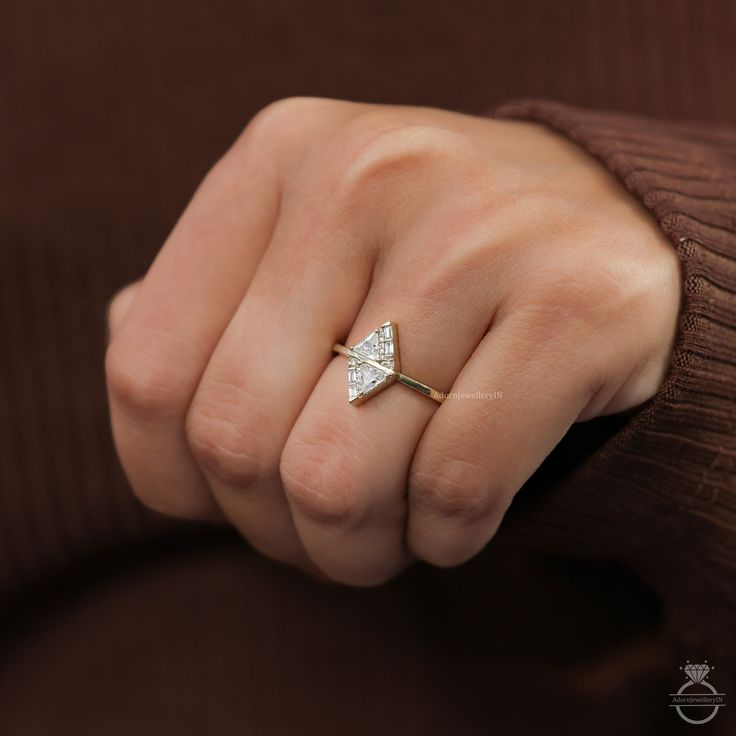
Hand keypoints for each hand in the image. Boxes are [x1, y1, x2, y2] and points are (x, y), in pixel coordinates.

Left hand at [106, 98, 680, 584]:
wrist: (604, 225)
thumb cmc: (431, 263)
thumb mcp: (306, 248)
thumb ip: (207, 302)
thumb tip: (131, 352)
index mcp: (280, 158)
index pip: (148, 373)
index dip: (176, 481)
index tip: (235, 498)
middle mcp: (369, 176)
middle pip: (239, 441)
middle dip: (277, 530)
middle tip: (328, 529)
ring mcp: (478, 235)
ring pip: (340, 482)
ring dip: (357, 546)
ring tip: (388, 528)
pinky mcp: (575, 305)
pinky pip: (454, 488)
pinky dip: (442, 537)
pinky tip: (455, 516)